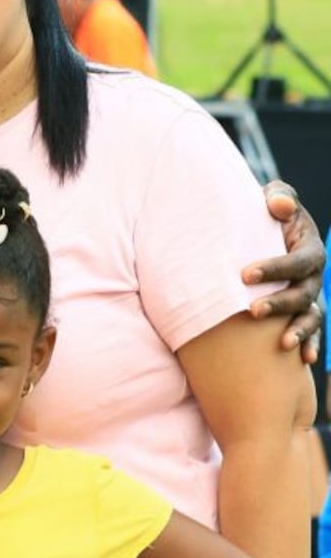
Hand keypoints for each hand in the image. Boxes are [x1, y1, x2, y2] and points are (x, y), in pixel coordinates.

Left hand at [244, 184, 325, 363]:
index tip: (244, 274)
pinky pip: (311, 332)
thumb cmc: (266, 214)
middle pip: (303, 293)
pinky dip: (310, 345)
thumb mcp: (274, 199)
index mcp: (309, 249)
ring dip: (299, 330)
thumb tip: (280, 206)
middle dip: (280, 304)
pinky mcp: (301, 312)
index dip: (275, 268)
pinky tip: (304, 359)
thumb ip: (279, 198)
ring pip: (310, 317)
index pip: (299, 261)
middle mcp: (314, 276)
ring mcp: (310, 297)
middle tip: (251, 311)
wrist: (262, 232)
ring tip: (283, 344)